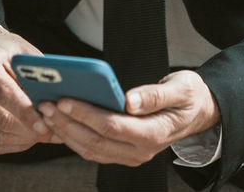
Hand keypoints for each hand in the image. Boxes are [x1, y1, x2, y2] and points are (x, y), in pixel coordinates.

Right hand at [0, 24, 62, 153]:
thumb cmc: (10, 54)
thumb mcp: (25, 54)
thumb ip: (38, 75)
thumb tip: (55, 100)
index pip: (3, 92)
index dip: (25, 111)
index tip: (45, 123)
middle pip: (0, 117)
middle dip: (29, 129)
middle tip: (52, 131)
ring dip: (25, 139)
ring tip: (46, 135)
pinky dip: (15, 143)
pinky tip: (31, 137)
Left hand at [39, 69, 220, 166]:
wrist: (197, 113)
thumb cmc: (188, 97)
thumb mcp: (181, 89)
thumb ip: (156, 95)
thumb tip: (130, 100)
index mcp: (154, 134)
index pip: (113, 126)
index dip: (87, 114)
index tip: (65, 99)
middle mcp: (141, 151)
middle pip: (96, 141)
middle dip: (68, 123)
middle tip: (45, 104)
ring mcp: (131, 155)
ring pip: (91, 149)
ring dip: (66, 132)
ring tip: (46, 112)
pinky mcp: (123, 153)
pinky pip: (93, 150)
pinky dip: (74, 137)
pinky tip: (60, 122)